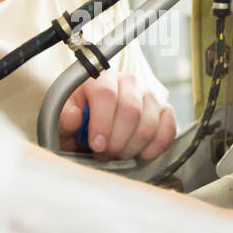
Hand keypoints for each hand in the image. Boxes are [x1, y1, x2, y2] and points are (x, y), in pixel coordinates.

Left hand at [58, 71, 176, 161]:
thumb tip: (74, 117)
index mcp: (101, 78)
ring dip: (132, 147)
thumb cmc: (80, 121)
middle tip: (106, 154)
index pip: (106, 95)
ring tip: (118, 154)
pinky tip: (140, 154)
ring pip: (149, 124)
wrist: (97, 125)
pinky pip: (168, 129)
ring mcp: (149, 95)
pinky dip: (155, 147)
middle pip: (131, 111)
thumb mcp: (63, 119)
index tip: (97, 145)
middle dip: (117, 141)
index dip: (102, 123)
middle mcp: (129, 81)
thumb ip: (64, 118)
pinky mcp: (165, 110)